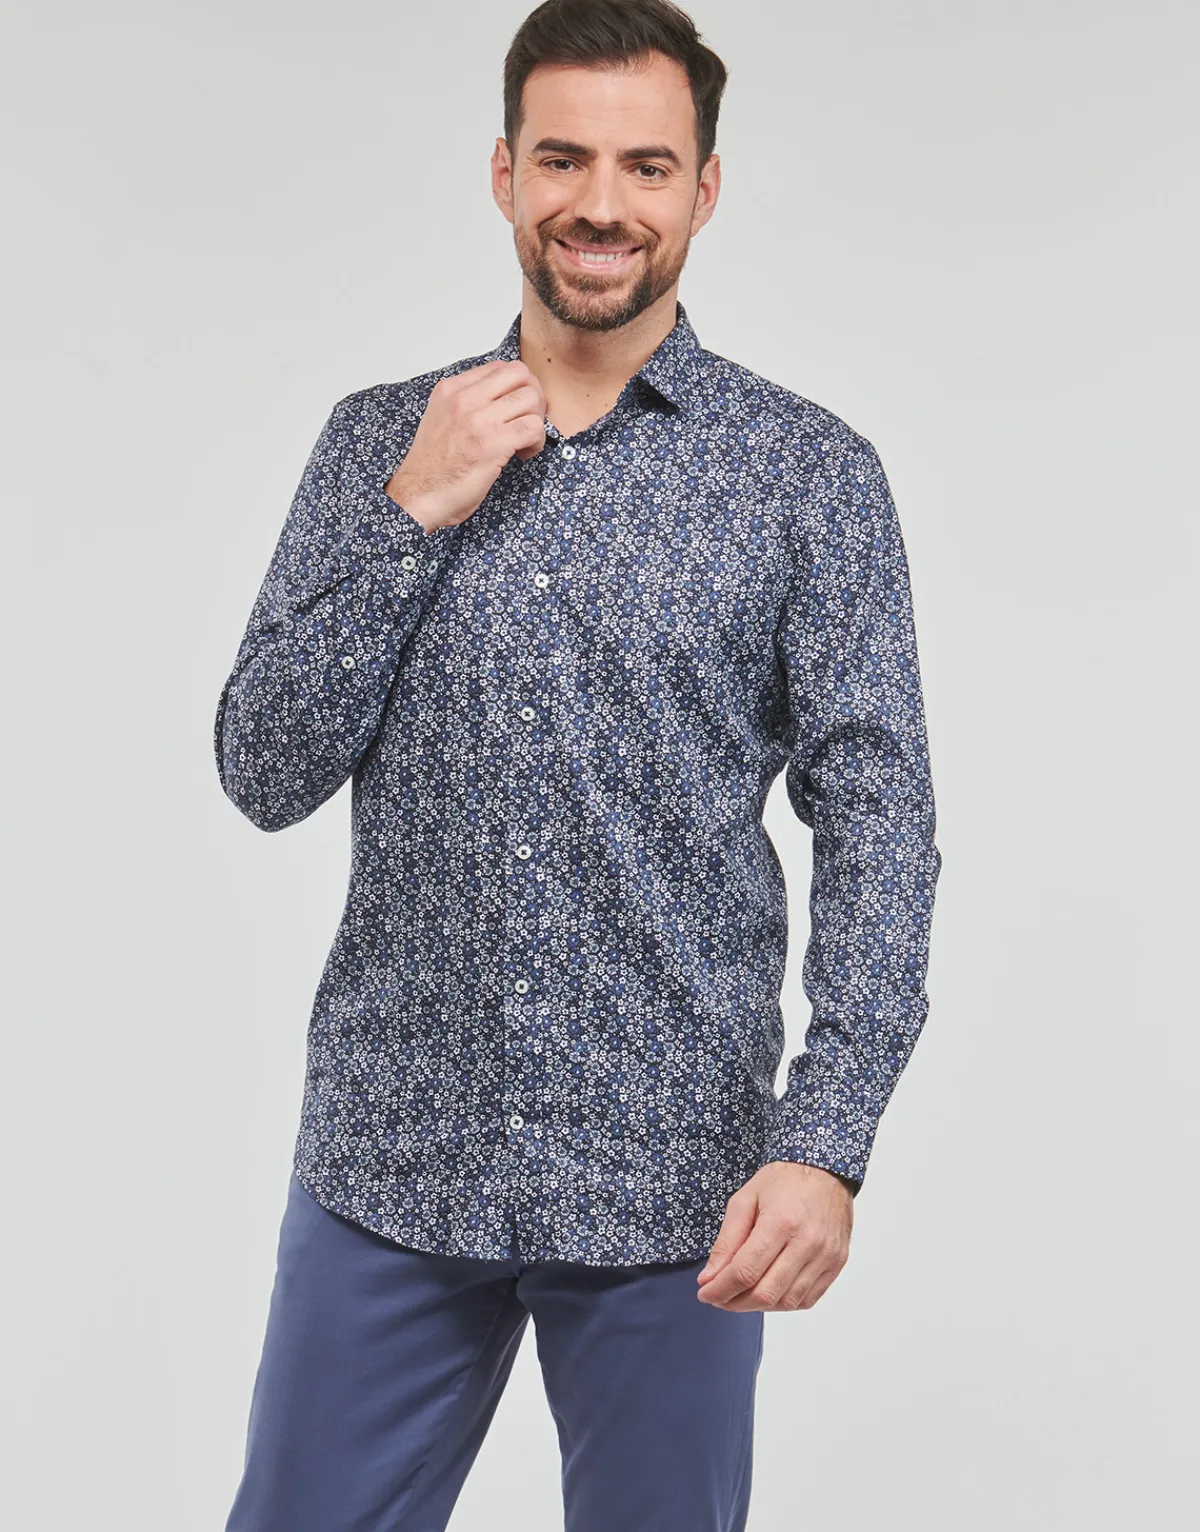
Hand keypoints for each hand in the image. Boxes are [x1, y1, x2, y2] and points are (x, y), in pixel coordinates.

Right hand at [384, 359, 547, 532]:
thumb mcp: (441, 419)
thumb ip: (465, 404)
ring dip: (536, 421)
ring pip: (531, 398)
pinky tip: (523, 453)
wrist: (418, 496)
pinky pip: (534, 427)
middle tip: (528, 420)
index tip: (515, 408)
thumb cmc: (431, 468)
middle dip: (534, 396)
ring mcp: (478, 419)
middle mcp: (464, 398)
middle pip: (519, 373)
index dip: (516, 386)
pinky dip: (537, 441)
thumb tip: (500, 401)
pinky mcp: (493, 443)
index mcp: (450, 390)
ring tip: (524, 441)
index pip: (498, 367)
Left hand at [696, 1161, 852, 1311]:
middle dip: (735, 1303)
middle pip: (765, 1293)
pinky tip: (768, 1291)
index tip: (705, 1293)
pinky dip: (782, 1303)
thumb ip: (726, 1241)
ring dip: (757, 1306)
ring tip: (741, 1294)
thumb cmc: (784, 1181)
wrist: (826, 1171)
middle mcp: (807, 1242)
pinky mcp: (836, 1264)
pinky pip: (807, 1300)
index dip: (720, 1289)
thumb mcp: (745, 1200)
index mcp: (780, 1222)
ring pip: (786, 1302)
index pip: (745, 1271)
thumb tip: (710, 1277)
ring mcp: (826, 1256)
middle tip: (719, 1296)